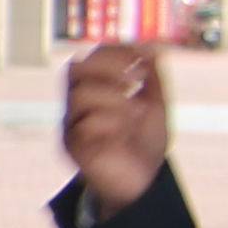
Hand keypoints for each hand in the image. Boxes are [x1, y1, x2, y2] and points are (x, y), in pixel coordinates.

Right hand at [61, 39, 169, 216]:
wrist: (142, 181)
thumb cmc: (145, 142)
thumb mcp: (156, 104)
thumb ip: (153, 76)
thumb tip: (153, 46)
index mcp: (97, 87)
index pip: (94, 56)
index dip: (116, 51)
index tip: (143, 58)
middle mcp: (80, 101)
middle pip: (75, 68)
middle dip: (108, 68)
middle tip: (137, 79)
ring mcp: (73, 122)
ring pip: (79, 94)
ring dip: (113, 97)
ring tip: (136, 111)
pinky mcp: (71, 146)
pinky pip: (80, 124)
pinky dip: (107, 122)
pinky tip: (123, 132)